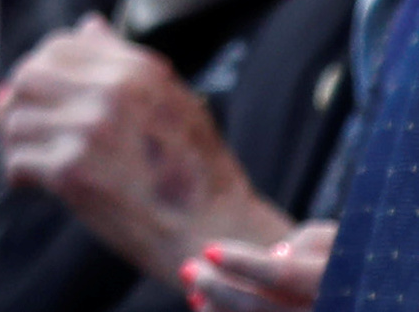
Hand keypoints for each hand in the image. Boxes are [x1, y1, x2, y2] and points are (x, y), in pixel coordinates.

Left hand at [0, 16, 284, 278]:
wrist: (217, 236)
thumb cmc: (199, 177)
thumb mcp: (177, 105)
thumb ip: (127, 64)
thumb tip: (88, 24)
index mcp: (136, 71)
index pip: (58, 48)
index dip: (42, 71)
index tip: (42, 98)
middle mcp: (111, 93)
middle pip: (28, 77)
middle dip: (21, 103)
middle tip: (28, 130)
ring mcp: (89, 130)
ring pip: (16, 118)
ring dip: (17, 141)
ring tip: (32, 160)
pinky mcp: (72, 171)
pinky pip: (18, 159)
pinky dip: (19, 174)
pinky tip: (33, 184)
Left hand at [184, 223, 331, 307]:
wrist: (357, 294)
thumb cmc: (341, 257)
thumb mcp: (334, 240)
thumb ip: (307, 243)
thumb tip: (277, 256)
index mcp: (333, 282)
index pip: (282, 274)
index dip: (244, 263)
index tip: (209, 250)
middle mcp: (325, 308)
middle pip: (259, 306)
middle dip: (217, 288)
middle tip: (187, 270)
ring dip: (218, 310)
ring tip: (193, 291)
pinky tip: (205, 307)